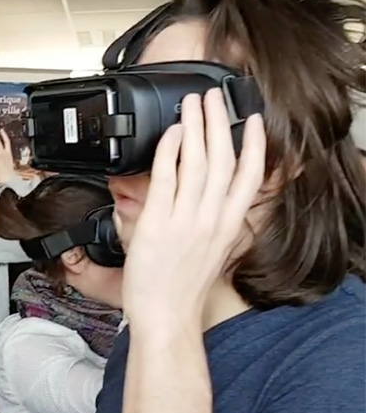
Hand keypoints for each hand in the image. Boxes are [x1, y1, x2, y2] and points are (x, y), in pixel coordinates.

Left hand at [120, 89, 265, 325]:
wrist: (166, 316)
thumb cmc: (182, 288)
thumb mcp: (211, 249)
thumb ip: (211, 219)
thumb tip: (205, 196)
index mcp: (229, 225)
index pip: (250, 176)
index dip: (254, 144)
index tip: (252, 120)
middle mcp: (212, 219)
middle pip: (223, 159)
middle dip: (219, 122)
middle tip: (214, 97)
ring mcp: (186, 219)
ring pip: (196, 162)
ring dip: (194, 127)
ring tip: (192, 105)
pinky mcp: (157, 222)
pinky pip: (166, 177)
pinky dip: (169, 151)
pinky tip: (169, 133)